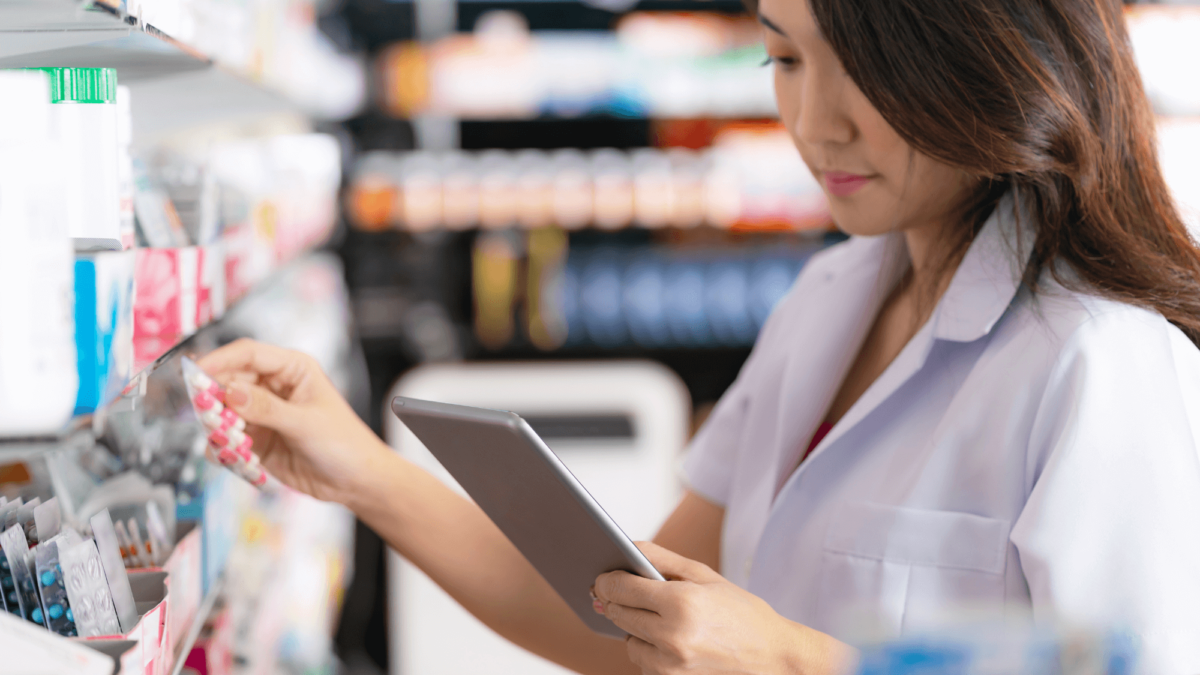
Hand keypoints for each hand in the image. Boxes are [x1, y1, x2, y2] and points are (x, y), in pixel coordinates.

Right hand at [196, 338, 391, 504]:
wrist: (354, 481)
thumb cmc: (344, 443)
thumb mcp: (305, 423)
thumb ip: (266, 408)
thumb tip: (229, 392)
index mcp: (292, 369)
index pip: (248, 354)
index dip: (219, 360)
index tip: (195, 373)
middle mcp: (274, 387)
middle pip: (228, 382)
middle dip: (214, 400)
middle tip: (211, 418)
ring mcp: (262, 414)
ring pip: (223, 412)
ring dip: (219, 428)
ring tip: (232, 444)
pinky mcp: (256, 440)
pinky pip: (227, 440)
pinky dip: (224, 449)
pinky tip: (236, 458)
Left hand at [593, 542, 855, 674]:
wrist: (774, 657)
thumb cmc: (740, 611)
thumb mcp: (703, 574)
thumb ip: (661, 557)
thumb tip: (625, 548)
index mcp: (681, 602)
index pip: (622, 587)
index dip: (606, 579)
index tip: (600, 575)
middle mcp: (672, 636)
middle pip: (618, 614)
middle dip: (614, 601)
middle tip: (615, 591)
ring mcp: (671, 664)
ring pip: (627, 641)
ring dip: (632, 628)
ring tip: (655, 617)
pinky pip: (642, 662)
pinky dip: (647, 648)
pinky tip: (665, 638)